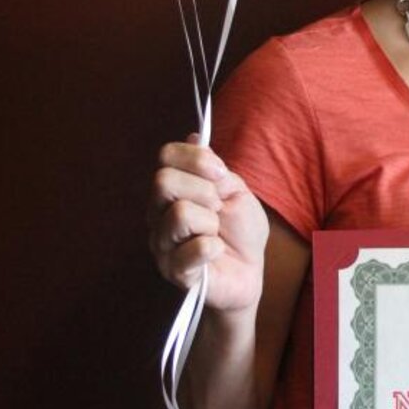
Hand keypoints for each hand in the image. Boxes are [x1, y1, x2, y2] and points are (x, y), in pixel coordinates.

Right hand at [148, 137, 269, 313]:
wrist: (250, 271)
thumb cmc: (240, 230)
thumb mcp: (234, 189)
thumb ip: (212, 168)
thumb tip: (194, 136)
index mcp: (172, 190)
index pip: (166, 156)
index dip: (196, 159)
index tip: (220, 174)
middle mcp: (158, 214)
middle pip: (162, 181)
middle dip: (204, 191)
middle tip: (218, 208)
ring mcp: (161, 244)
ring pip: (179, 215)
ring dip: (210, 223)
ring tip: (216, 234)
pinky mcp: (174, 272)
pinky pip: (193, 248)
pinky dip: (214, 247)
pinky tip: (215, 252)